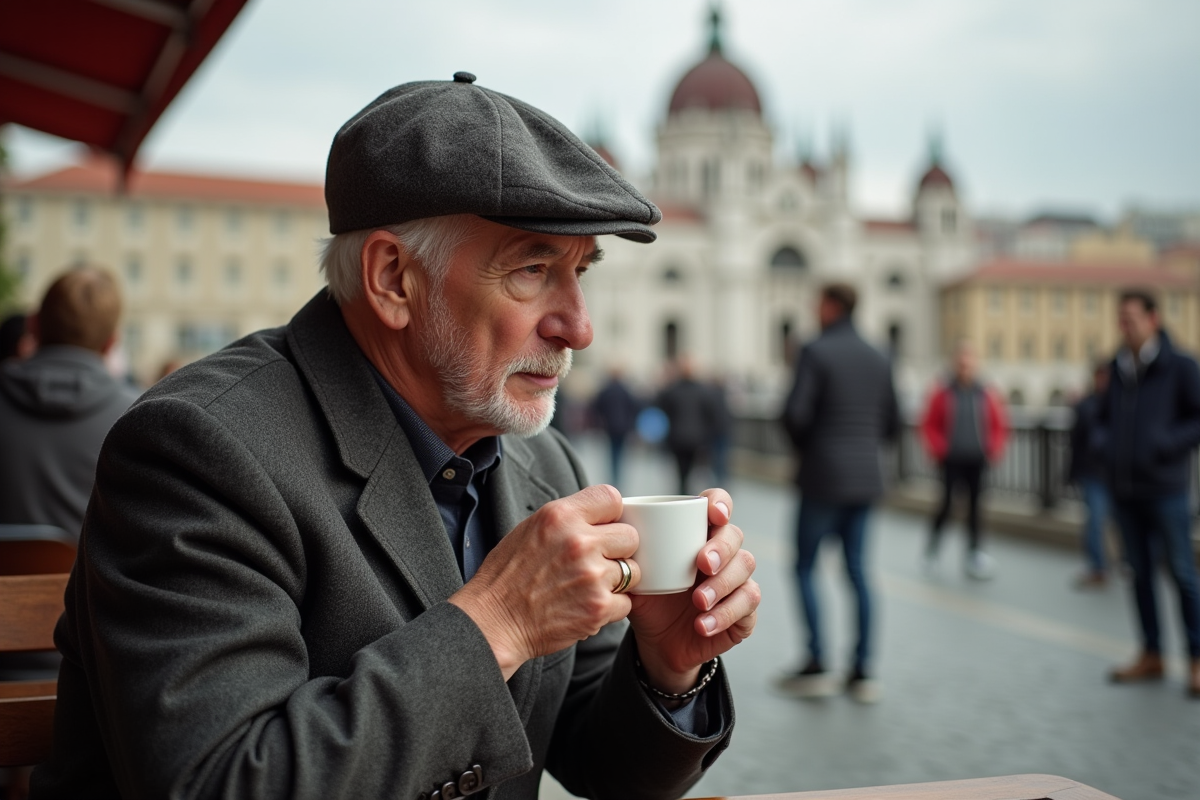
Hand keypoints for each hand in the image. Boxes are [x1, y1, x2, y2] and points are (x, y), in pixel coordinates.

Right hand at [449, 484, 639, 680]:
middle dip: (617, 549)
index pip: (612, 498)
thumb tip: (600, 516)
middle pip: (630, 536)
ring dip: (616, 580)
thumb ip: (568, 519)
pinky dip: (611, 607)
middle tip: (597, 562)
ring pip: (632, 571)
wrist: (493, 622)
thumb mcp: (531, 529)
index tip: (603, 528)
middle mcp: (579, 541)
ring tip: (587, 587)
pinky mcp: (599, 606)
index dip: (610, 515)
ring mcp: (592, 575)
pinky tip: (585, 606)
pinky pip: (626, 601)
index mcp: (560, 516)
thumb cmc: (507, 576)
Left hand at [628, 489, 758, 693]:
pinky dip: (726, 614)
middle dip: (721, 548)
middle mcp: (722, 553)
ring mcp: (737, 580)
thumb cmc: (649, 599)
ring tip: (699, 602)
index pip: (717, 506)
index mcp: (697, 534)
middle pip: (734, 536)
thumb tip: (613, 529)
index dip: (720, 503)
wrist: (658, 643)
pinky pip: (748, 604)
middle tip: (701, 564)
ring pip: (745, 568)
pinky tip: (703, 625)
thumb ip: (628, 552)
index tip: (713, 514)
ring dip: (722, 584)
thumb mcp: (635, 575)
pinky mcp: (745, 610)